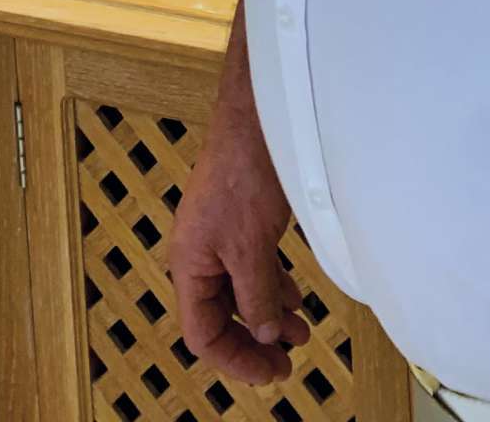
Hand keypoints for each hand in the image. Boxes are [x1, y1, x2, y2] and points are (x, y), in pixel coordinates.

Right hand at [168, 120, 315, 384]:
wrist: (255, 117)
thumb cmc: (242, 172)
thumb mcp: (251, 245)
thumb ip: (257, 295)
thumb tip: (264, 335)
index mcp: (190, 266)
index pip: (203, 334)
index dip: (235, 359)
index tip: (269, 371)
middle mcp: (200, 256)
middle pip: (222, 317)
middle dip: (255, 341)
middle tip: (286, 361)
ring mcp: (220, 238)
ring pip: (241, 293)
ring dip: (269, 316)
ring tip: (300, 332)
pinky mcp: (241, 223)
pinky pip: (253, 269)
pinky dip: (273, 288)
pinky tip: (294, 299)